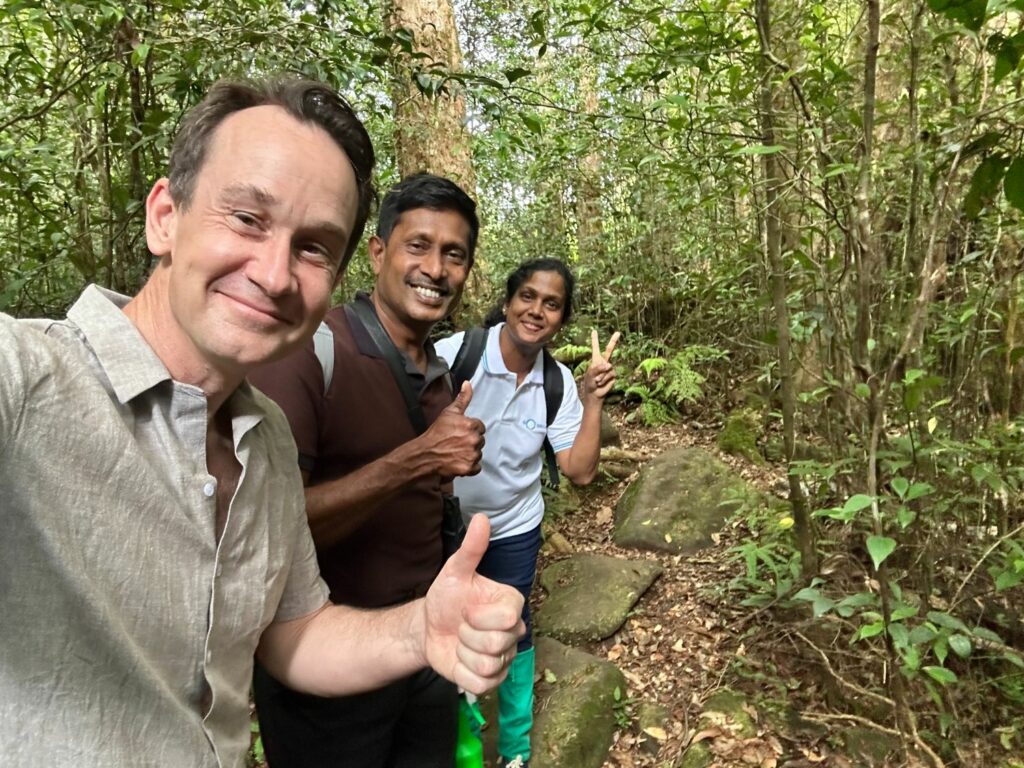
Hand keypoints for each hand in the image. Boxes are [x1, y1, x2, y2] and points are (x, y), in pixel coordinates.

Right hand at [420, 381, 484, 478]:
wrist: (424, 454)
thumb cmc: (435, 434)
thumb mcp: (448, 413)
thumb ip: (462, 398)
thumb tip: (468, 383)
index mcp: (471, 425)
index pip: (480, 427)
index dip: (470, 430)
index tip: (460, 433)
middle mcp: (474, 439)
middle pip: (480, 440)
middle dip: (470, 441)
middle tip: (457, 443)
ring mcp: (472, 454)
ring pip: (478, 453)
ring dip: (470, 453)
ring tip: (456, 452)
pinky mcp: (469, 467)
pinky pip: (477, 467)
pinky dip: (469, 466)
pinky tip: (459, 461)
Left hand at [421, 515, 524, 693]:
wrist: (429, 626)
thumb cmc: (447, 597)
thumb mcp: (455, 571)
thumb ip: (472, 548)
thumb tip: (482, 518)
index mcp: (511, 604)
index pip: (507, 619)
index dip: (479, 617)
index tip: (466, 609)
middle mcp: (515, 632)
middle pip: (497, 644)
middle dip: (467, 635)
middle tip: (460, 626)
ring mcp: (505, 657)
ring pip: (488, 665)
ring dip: (463, 653)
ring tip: (460, 641)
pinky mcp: (492, 680)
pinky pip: (481, 684)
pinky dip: (462, 673)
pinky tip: (459, 658)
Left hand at [582, 329, 619, 403]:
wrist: (595, 394)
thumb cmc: (590, 383)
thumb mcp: (590, 375)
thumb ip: (598, 368)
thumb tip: (609, 365)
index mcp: (595, 360)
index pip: (595, 348)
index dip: (595, 339)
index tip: (594, 331)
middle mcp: (603, 362)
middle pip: (609, 350)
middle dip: (613, 341)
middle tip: (618, 332)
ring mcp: (609, 368)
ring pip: (607, 367)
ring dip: (601, 375)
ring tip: (597, 381)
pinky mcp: (613, 374)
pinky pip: (610, 374)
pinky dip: (604, 379)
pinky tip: (601, 383)